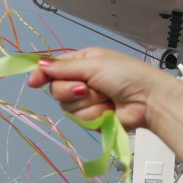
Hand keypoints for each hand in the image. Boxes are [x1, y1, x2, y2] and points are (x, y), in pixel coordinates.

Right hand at [28, 48, 176, 131]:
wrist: (149, 100)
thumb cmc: (128, 75)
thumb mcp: (94, 64)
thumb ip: (65, 68)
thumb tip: (39, 65)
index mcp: (82, 62)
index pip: (53, 69)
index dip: (41, 75)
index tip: (33, 82)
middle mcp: (81, 81)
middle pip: (56, 90)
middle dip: (72, 91)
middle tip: (89, 87)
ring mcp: (86, 101)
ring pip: (68, 107)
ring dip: (88, 103)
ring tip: (106, 98)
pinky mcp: (91, 119)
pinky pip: (80, 120)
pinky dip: (95, 114)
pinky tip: (109, 110)